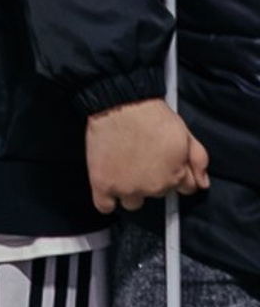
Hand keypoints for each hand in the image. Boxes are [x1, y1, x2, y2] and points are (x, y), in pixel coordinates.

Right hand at [86, 98, 209, 213]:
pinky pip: (104, 206)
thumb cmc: (150, 113)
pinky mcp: (104, 183)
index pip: (183, 189)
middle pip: (157, 194)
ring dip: (129, 189)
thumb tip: (202, 183)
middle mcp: (154, 187)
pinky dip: (106, 200)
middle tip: (140, 157)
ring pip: (133, 202)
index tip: (163, 164)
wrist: (119, 101)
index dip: (174, 174)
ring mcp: (128, 187)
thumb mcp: (184, 132)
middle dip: (151, 179)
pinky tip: (107, 187)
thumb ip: (199, 159)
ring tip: (122, 166)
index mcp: (175, 176)